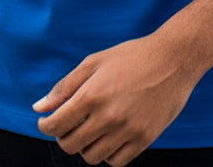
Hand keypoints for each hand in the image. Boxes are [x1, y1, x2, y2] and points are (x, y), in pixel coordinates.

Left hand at [34, 33, 201, 165]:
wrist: (173, 59)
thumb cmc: (131, 56)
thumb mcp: (94, 62)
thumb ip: (64, 86)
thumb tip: (39, 108)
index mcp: (92, 94)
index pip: (56, 125)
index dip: (46, 126)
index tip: (47, 123)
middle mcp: (108, 116)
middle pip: (71, 145)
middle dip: (64, 137)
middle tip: (70, 125)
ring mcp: (127, 130)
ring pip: (92, 157)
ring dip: (86, 146)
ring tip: (91, 129)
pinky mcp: (144, 139)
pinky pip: (116, 162)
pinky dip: (108, 154)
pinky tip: (109, 137)